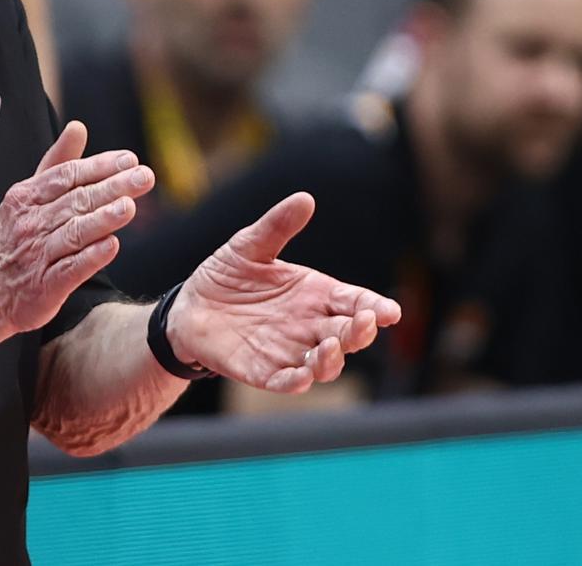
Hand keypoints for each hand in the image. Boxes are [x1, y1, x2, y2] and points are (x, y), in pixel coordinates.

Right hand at [0, 121, 153, 334]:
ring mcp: (36, 256)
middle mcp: (30, 223)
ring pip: (74, 233)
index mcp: (25, 197)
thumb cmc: (14, 238)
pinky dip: (92, 257)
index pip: (68, 175)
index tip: (130, 159)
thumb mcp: (27, 197)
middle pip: (76, 200)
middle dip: (112, 187)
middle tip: (144, 177)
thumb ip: (56, 162)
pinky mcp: (44, 287)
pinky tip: (112, 246)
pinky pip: (70, 269)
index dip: (100, 166)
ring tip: (130, 207)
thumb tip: (78, 127)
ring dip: (103, 219)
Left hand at [168, 192, 400, 392]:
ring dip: (331, 360)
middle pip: (346, 334)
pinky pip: (284, 382)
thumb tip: (304, 199)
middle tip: (365, 323)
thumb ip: (277, 226)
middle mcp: (309, 325)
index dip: (374, 307)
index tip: (390, 311)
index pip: (354, 301)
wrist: (190, 306)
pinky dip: (295, 382)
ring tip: (329, 348)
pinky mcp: (262, 370)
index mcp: (315, 294)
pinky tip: (301, 378)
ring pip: (323, 363)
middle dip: (359, 332)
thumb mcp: (249, 245)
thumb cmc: (227, 276)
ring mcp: (288, 350)